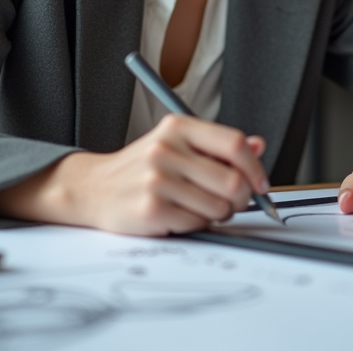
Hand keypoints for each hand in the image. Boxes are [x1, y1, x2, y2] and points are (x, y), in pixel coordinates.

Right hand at [0, 114, 268, 235]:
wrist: (91, 187)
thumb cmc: (141, 167)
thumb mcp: (177, 143)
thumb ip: (218, 145)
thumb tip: (259, 146)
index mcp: (178, 126)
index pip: (235, 144)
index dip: (255, 168)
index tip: (261, 183)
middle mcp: (167, 149)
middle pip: (233, 181)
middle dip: (241, 199)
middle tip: (232, 202)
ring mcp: (157, 180)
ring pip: (218, 207)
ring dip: (218, 214)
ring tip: (199, 207)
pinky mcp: (151, 210)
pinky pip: (197, 224)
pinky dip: (197, 225)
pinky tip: (180, 215)